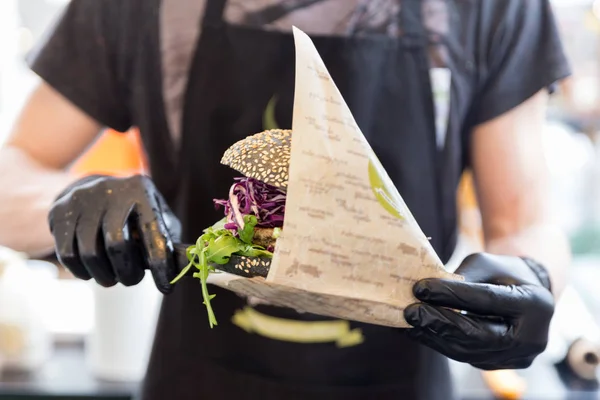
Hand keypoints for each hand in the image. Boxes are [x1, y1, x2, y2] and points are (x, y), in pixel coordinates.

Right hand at [48, 174, 180, 293]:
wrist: (92, 189)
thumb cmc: (135, 213)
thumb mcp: (158, 218)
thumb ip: (172, 241)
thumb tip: (190, 266)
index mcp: (141, 190)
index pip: (152, 233)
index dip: (161, 266)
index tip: (166, 288)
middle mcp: (110, 191)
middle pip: (116, 245)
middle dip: (128, 272)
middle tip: (132, 279)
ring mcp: (81, 199)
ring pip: (89, 253)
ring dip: (104, 276)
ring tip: (112, 278)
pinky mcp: (59, 212)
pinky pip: (67, 254)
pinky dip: (82, 272)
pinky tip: (92, 272)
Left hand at [404, 253, 553, 369]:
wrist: (527, 295)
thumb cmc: (503, 273)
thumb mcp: (487, 264)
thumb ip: (463, 278)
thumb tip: (426, 291)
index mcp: (535, 304)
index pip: (487, 300)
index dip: (451, 295)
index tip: (420, 288)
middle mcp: (531, 338)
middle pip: (477, 334)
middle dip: (438, 322)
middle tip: (410, 311)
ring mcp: (515, 357)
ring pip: (467, 350)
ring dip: (432, 336)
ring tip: (407, 322)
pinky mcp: (498, 365)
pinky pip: (463, 355)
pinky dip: (437, 342)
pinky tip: (416, 331)